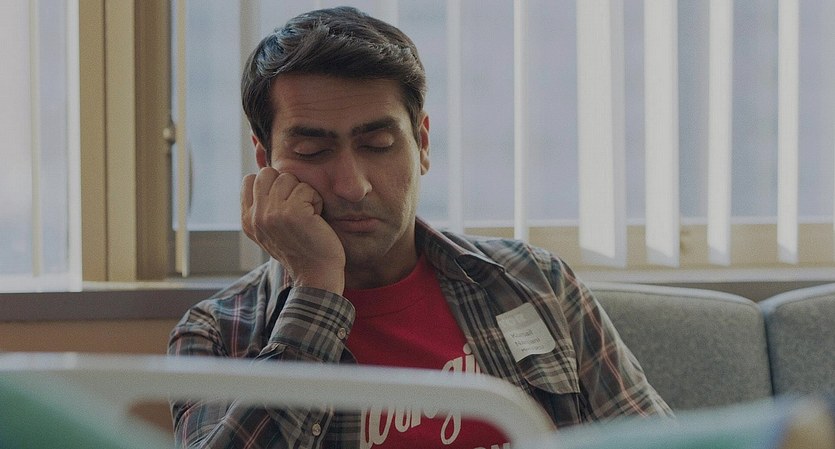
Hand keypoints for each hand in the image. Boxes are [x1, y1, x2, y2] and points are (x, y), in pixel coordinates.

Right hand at [241, 167, 345, 292]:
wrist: (317, 275)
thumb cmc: (300, 249)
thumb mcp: (271, 230)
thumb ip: (262, 207)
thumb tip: (262, 173)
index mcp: (247, 221)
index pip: (249, 180)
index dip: (271, 184)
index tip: (284, 203)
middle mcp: (255, 217)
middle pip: (268, 173)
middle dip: (287, 184)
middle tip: (297, 206)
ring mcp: (272, 214)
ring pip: (288, 178)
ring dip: (303, 193)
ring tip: (307, 214)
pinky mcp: (293, 213)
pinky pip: (306, 188)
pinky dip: (316, 201)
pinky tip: (316, 219)